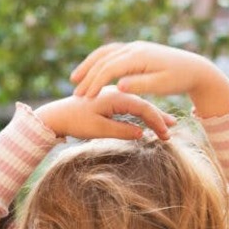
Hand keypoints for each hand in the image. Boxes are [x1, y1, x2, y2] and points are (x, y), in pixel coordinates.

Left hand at [35, 86, 175, 140]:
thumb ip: (122, 130)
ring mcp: (113, 96)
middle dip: (158, 119)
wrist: (56, 115)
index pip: (143, 107)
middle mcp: (116, 93)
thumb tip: (142, 133)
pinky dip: (140, 116)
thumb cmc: (75, 122)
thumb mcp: (99, 129)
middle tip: (172, 132)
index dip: (156, 121)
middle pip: (143, 105)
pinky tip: (148, 123)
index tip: (166, 134)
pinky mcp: (109, 102)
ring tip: (166, 128)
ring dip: (151, 117)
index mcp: (115, 97)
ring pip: (138, 106)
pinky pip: (130, 108)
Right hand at [70, 41, 228, 117]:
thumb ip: (139, 85)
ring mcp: (134, 47)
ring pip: (104, 53)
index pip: (110, 68)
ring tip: (75, 80)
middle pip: (103, 59)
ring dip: (88, 65)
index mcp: (139, 57)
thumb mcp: (161, 85)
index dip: (96, 83)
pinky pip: (110, 52)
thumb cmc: (179, 79)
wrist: (195, 67)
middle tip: (75, 93)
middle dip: (87, 76)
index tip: (85, 97)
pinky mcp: (135, 50)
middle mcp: (134, 48)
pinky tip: (91, 72)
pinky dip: (98, 61)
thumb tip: (118, 86)